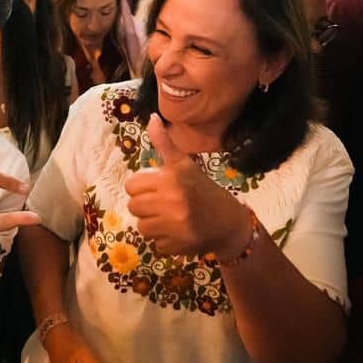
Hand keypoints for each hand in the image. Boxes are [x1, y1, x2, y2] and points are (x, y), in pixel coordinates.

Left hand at [122, 114, 252, 257]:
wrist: (230, 223)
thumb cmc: (203, 190)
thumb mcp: (185, 165)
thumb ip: (165, 144)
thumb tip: (152, 117)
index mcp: (172, 177)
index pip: (131, 185)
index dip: (141, 187)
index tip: (156, 189)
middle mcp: (173, 200)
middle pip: (134, 206)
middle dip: (146, 206)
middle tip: (163, 205)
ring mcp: (176, 224)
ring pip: (142, 227)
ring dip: (153, 225)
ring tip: (169, 219)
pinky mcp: (178, 245)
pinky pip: (155, 245)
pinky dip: (164, 241)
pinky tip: (178, 233)